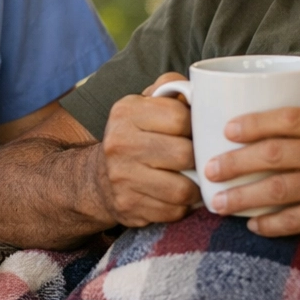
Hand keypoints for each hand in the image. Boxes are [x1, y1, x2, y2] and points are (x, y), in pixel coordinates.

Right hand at [95, 73, 200, 227]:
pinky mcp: (128, 206)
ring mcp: (121, 177)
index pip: (180, 117)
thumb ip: (171, 87)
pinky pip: (173, 212)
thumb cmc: (136, 135)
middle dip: (199, 158)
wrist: (98, 178)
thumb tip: (198, 88)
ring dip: (196, 186)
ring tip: (195, 179)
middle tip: (201, 158)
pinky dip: (183, 206)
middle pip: (184, 154)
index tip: (195, 131)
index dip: (196, 125)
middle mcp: (119, 143)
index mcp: (126, 112)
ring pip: (183, 189)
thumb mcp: (146, 104)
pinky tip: (178, 196)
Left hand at [204, 107, 299, 253]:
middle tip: (209, 168)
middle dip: (235, 162)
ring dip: (242, 197)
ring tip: (218, 203)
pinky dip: (269, 224)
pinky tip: (253, 225)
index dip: (253, 123)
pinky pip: (294, 220)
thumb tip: (276, 123)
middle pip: (274, 154)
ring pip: (277, 189)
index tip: (227, 129)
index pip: (287, 119)